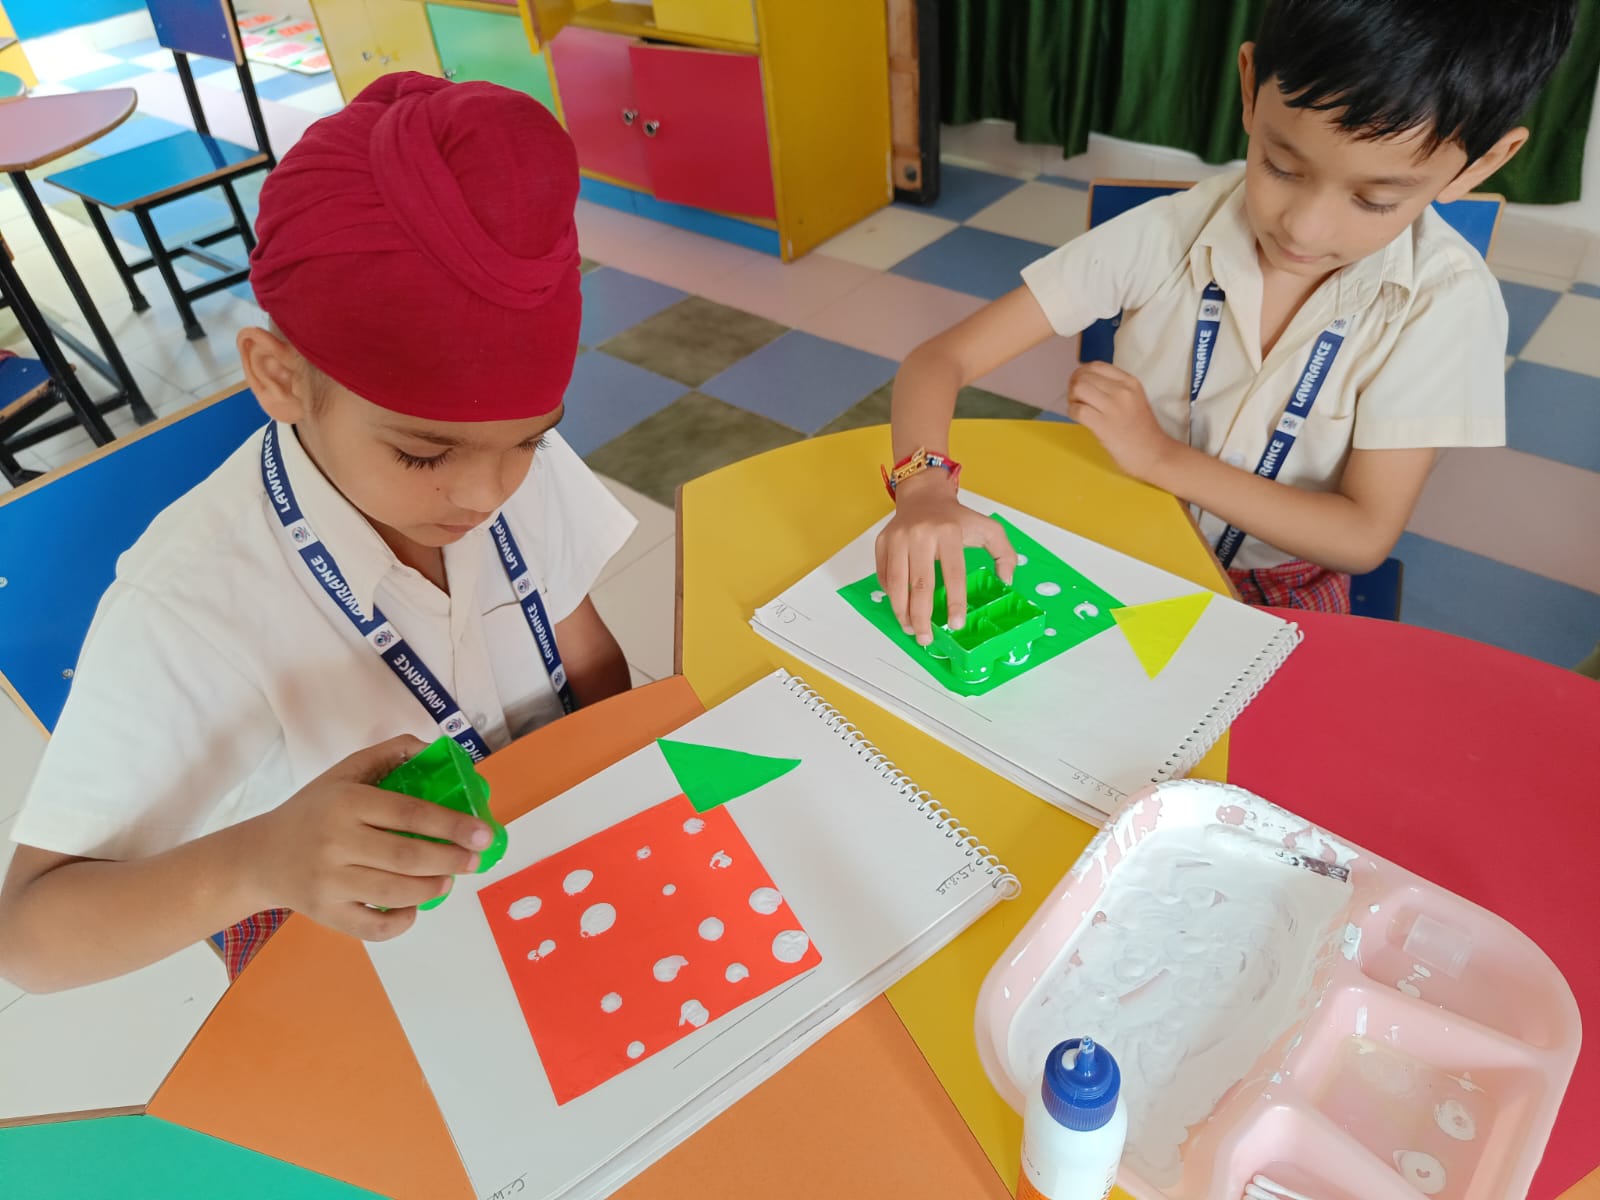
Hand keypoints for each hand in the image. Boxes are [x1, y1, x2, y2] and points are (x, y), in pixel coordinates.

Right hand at [242, 735, 493, 940]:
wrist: (260, 856)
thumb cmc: (313, 811)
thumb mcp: (344, 772)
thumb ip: (389, 754)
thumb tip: (435, 748)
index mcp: (347, 803)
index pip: (409, 813)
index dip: (451, 824)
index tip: (483, 832)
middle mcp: (336, 842)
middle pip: (406, 856)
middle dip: (451, 859)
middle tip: (474, 859)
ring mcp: (330, 882)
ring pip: (395, 892)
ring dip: (432, 888)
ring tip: (448, 879)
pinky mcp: (326, 914)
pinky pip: (373, 927)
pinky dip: (402, 921)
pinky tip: (414, 907)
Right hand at [874, 470, 1016, 646]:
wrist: (923, 495)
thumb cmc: (955, 518)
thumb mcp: (988, 528)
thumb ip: (1004, 554)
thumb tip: (1005, 582)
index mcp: (949, 531)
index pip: (953, 573)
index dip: (954, 601)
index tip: (955, 624)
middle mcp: (920, 534)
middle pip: (920, 584)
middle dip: (922, 616)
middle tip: (927, 638)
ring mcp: (897, 538)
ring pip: (897, 584)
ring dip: (902, 612)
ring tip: (911, 629)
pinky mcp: (882, 543)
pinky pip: (884, 577)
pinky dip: (892, 596)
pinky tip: (901, 609)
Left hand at [1066, 362, 1179, 482]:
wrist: (1155, 454)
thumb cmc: (1142, 430)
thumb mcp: (1134, 399)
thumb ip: (1114, 388)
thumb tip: (1083, 381)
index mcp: (1130, 382)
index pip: (1096, 365)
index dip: (1081, 373)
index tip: (1080, 384)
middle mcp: (1122, 390)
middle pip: (1083, 376)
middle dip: (1073, 387)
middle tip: (1076, 400)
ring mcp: (1113, 407)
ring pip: (1079, 389)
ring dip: (1072, 399)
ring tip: (1079, 408)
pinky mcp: (1104, 424)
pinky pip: (1077, 410)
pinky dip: (1073, 413)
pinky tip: (1081, 419)